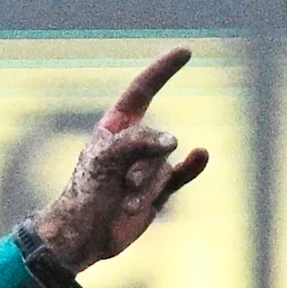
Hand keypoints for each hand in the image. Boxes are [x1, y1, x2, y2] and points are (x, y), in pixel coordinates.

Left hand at [30, 46, 211, 273]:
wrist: (84, 235)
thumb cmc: (86, 192)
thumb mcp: (105, 157)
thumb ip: (139, 141)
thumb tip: (174, 142)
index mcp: (117, 127)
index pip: (143, 91)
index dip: (163, 70)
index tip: (185, 52)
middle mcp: (136, 142)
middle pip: (158, 139)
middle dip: (143, 165)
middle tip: (122, 184)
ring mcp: (149, 166)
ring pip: (165, 165)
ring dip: (147, 187)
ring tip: (126, 202)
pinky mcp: (159, 190)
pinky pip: (181, 175)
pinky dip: (192, 168)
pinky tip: (202, 155)